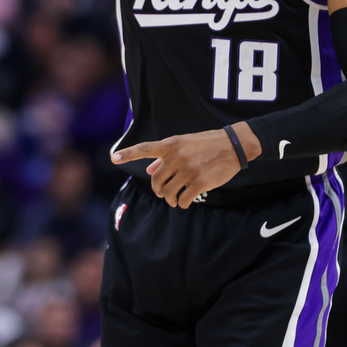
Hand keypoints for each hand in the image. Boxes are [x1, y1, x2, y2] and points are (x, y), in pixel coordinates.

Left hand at [111, 127, 250, 208]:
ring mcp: (188, 170)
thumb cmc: (206, 144)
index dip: (128, 154)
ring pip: (168, 192)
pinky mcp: (200, 182)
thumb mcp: (184, 144)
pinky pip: (183, 199)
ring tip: (173, 200)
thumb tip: (149, 169)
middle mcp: (177, 157)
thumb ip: (165, 157)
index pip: (145, 149)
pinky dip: (181, 203)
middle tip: (162, 194)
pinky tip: (185, 201)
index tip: (114, 158)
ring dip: (169, 199)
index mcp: (172, 144)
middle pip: (156, 180)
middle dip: (158, 190)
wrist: (233, 145)